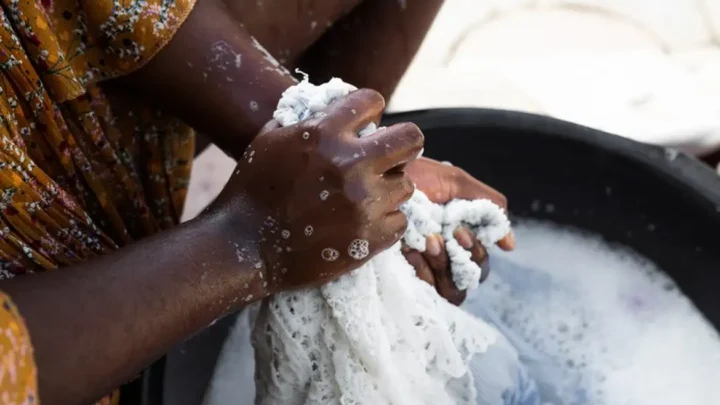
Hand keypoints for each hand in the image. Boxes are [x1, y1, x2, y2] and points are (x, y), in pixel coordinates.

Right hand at [212, 89, 423, 294]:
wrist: (244, 248)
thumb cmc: (251, 190)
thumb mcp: (269, 140)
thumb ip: (305, 119)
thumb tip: (332, 106)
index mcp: (324, 134)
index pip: (373, 101)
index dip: (370, 110)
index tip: (366, 123)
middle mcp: (350, 164)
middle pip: (412, 139)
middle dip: (401, 144)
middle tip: (389, 156)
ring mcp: (364, 203)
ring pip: (406, 184)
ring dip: (389, 187)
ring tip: (366, 196)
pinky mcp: (371, 238)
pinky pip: (400, 221)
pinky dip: (385, 221)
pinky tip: (363, 222)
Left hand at [403, 157, 514, 304]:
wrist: (378, 175)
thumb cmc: (414, 175)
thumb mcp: (454, 182)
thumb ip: (487, 207)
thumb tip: (509, 245)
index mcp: (456, 236)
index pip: (479, 263)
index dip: (477, 253)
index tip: (461, 233)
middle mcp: (442, 256)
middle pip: (470, 279)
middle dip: (462, 258)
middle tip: (445, 237)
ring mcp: (422, 268)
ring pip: (452, 291)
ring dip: (443, 265)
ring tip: (427, 242)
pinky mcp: (402, 275)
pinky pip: (427, 292)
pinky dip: (423, 272)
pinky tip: (410, 251)